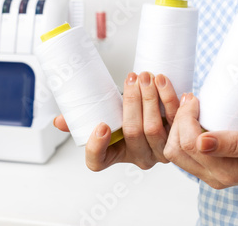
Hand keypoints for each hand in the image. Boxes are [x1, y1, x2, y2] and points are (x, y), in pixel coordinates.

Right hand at [54, 72, 179, 170]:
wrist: (155, 112)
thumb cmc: (125, 116)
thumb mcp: (103, 116)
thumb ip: (80, 120)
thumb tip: (58, 121)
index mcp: (114, 155)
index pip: (97, 161)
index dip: (96, 147)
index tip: (100, 125)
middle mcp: (139, 157)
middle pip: (133, 133)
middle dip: (133, 103)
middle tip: (132, 79)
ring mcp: (160, 151)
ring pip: (154, 127)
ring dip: (151, 98)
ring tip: (146, 76)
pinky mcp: (178, 138)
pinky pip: (175, 121)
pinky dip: (170, 99)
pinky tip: (164, 82)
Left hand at [162, 93, 237, 188]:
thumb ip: (235, 143)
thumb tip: (201, 142)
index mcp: (226, 173)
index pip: (189, 144)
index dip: (185, 118)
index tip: (194, 97)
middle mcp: (213, 177)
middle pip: (175, 150)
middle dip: (177, 121)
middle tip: (190, 98)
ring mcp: (209, 173)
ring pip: (175, 151)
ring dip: (176, 126)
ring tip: (189, 105)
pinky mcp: (208, 165)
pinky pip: (183, 150)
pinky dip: (181, 131)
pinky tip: (190, 116)